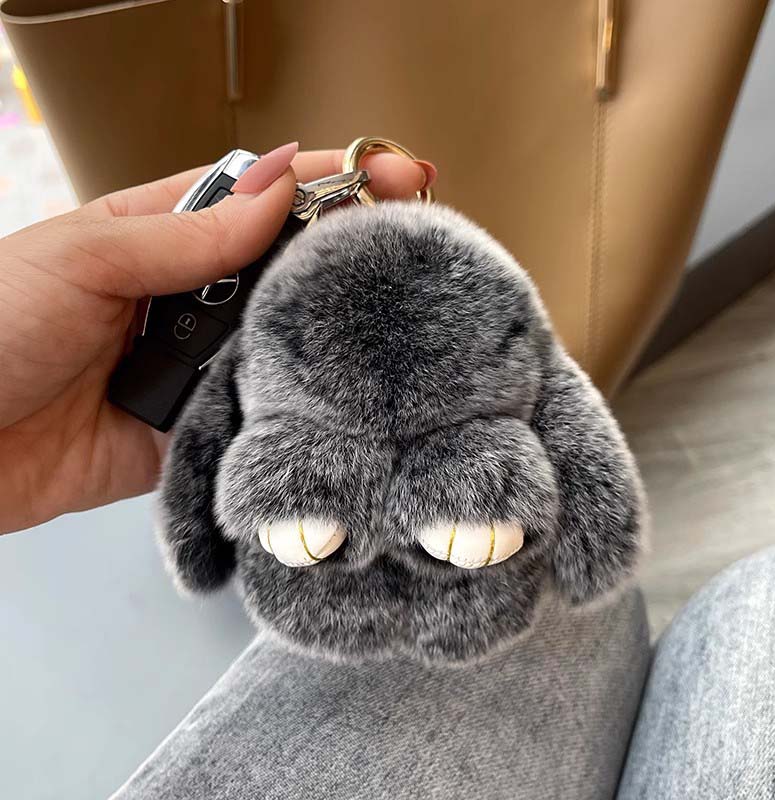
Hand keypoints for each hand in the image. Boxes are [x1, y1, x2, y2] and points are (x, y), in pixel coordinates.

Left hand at [0, 144, 435, 532]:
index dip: (330, 181)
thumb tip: (276, 191)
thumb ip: (185, 235)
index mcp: (160, 235)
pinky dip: (294, 405)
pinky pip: (258, 412)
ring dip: (327, 331)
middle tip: (415, 244)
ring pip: (282, 341)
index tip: (395, 175)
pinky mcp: (197, 427)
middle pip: (284, 269)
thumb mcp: (85, 258)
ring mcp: (197, 364)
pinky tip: (339, 391)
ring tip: (397, 313)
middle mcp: (190, 297)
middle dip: (347, 253)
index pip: (260, 196)